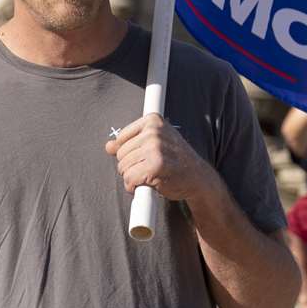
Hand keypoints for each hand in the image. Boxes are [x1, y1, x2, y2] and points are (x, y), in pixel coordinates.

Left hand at [104, 112, 220, 201]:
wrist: (198, 177)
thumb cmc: (175, 160)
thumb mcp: (154, 143)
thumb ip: (130, 142)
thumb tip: (108, 146)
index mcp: (153, 120)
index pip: (121, 138)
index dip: (129, 153)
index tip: (144, 156)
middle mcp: (154, 132)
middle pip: (120, 154)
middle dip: (130, 166)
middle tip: (149, 168)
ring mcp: (155, 148)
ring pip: (123, 167)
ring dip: (132, 177)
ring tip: (150, 175)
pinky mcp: (155, 166)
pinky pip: (129, 179)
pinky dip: (133, 187)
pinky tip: (148, 184)